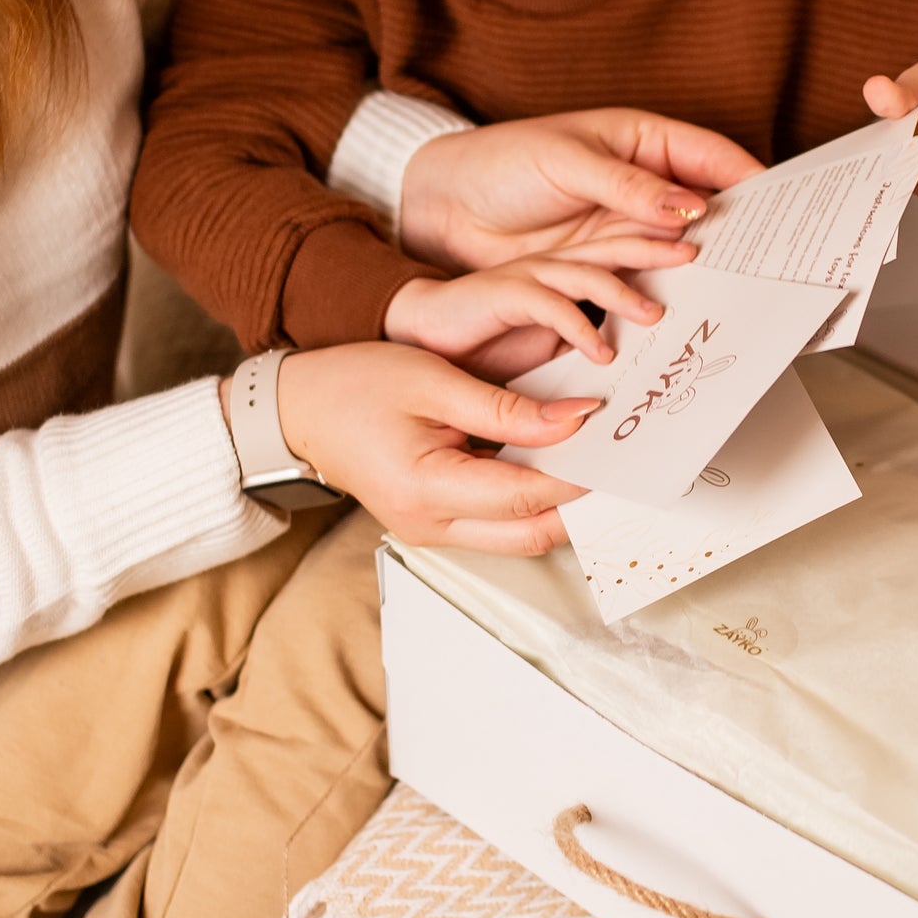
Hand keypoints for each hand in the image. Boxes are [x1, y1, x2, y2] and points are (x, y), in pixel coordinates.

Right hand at [273, 342, 597, 554]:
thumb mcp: (434, 381)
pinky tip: (550, 462)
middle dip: (582, 504)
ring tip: (592, 459)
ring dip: (560, 505)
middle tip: (619, 463)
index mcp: (427, 489)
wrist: (298, 409)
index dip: (579, 473)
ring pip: (519, 536)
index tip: (616, 441)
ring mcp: (431, 531)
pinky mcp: (433, 523)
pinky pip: (497, 524)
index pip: (528, 496)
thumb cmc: (353, 385)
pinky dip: (531, 499)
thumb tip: (576, 420)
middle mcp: (430, 525)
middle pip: (533, 535)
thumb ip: (508, 407)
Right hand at [384, 236, 673, 381]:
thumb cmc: (484, 339)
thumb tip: (632, 359)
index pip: (620, 251)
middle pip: (612, 248)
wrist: (422, 331)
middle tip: (695, 256)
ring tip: (655, 313)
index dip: (655, 249)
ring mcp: (527, 276)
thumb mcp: (548, 345)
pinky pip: (549, 305)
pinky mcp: (503, 293)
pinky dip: (578, 326)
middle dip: (654, 251)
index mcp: (566, 273)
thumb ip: (586, 343)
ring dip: (623, 293)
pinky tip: (601, 350)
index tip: (699, 254)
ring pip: (586, 272)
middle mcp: (551, 268)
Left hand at [399, 109, 763, 271]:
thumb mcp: (566, 163)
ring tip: (741, 293)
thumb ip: (628, 187)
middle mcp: (641, 187)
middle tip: (776, 261)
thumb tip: (691, 206)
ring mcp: (624, 229)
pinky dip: (666, 296)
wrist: (444, 208)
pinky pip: (646, 281)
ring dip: (707, 272)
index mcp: (641, 142)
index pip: (711, 158)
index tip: (787, 209)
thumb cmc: (501, 164)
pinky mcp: (602, 268)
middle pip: (707, 209)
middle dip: (741, 233)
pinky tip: (685, 312)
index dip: (751, 182)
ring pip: (681, 251)